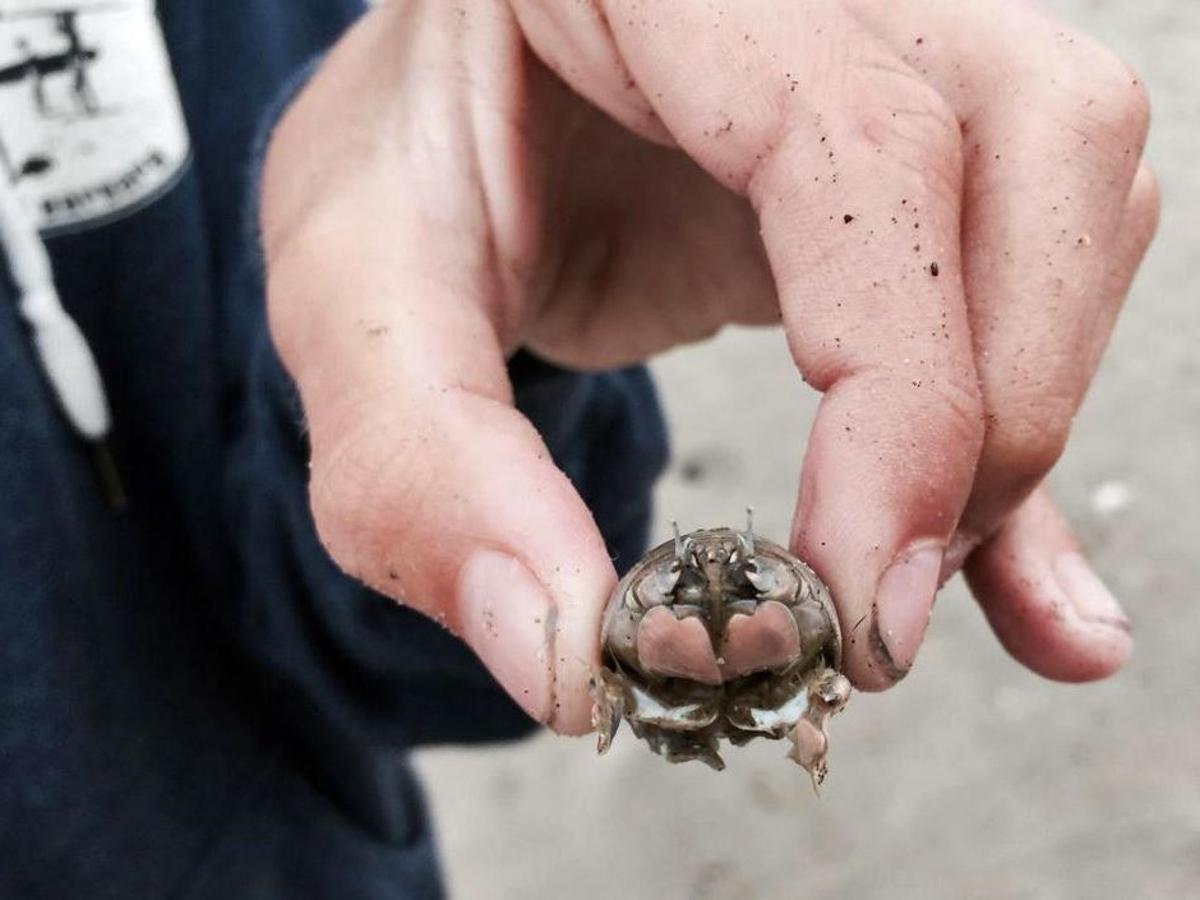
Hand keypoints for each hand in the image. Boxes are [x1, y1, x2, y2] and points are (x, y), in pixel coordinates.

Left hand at [261, 0, 1157, 732]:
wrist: (461, 109)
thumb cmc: (407, 157)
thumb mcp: (351, 290)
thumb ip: (420, 467)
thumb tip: (566, 665)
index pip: (868, 149)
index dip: (902, 388)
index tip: (851, 596)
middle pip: (1043, 153)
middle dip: (986, 416)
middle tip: (866, 596)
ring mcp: (894, 51)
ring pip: (1077, 204)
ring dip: (1013, 422)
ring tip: (886, 565)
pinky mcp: (916, 156)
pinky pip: (1040, 273)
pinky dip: (1026, 452)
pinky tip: (1025, 600)